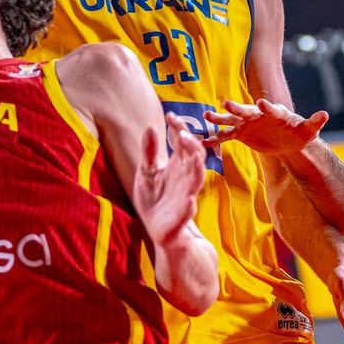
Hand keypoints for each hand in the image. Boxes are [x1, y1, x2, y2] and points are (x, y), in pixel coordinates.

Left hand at [133, 116, 206, 246]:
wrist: (156, 227)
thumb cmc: (154, 197)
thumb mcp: (146, 171)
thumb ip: (149, 151)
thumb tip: (149, 127)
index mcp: (178, 165)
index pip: (183, 142)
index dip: (179, 128)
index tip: (170, 115)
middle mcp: (185, 178)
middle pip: (195, 157)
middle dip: (192, 145)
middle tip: (182, 134)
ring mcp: (185, 196)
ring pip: (197, 180)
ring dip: (197, 169)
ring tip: (192, 157)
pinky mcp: (180, 217)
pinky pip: (188, 211)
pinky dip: (189, 206)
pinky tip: (189, 200)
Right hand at [205, 99, 325, 154]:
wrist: (287, 141)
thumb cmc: (299, 134)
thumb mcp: (308, 130)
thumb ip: (314, 122)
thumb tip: (325, 114)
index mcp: (274, 112)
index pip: (270, 108)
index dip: (266, 106)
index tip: (260, 103)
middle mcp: (258, 114)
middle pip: (246, 110)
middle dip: (237, 108)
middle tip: (226, 104)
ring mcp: (248, 123)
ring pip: (232, 119)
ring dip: (220, 118)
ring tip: (206, 116)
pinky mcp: (241, 134)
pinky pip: (227, 136)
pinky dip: (217, 138)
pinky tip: (204, 143)